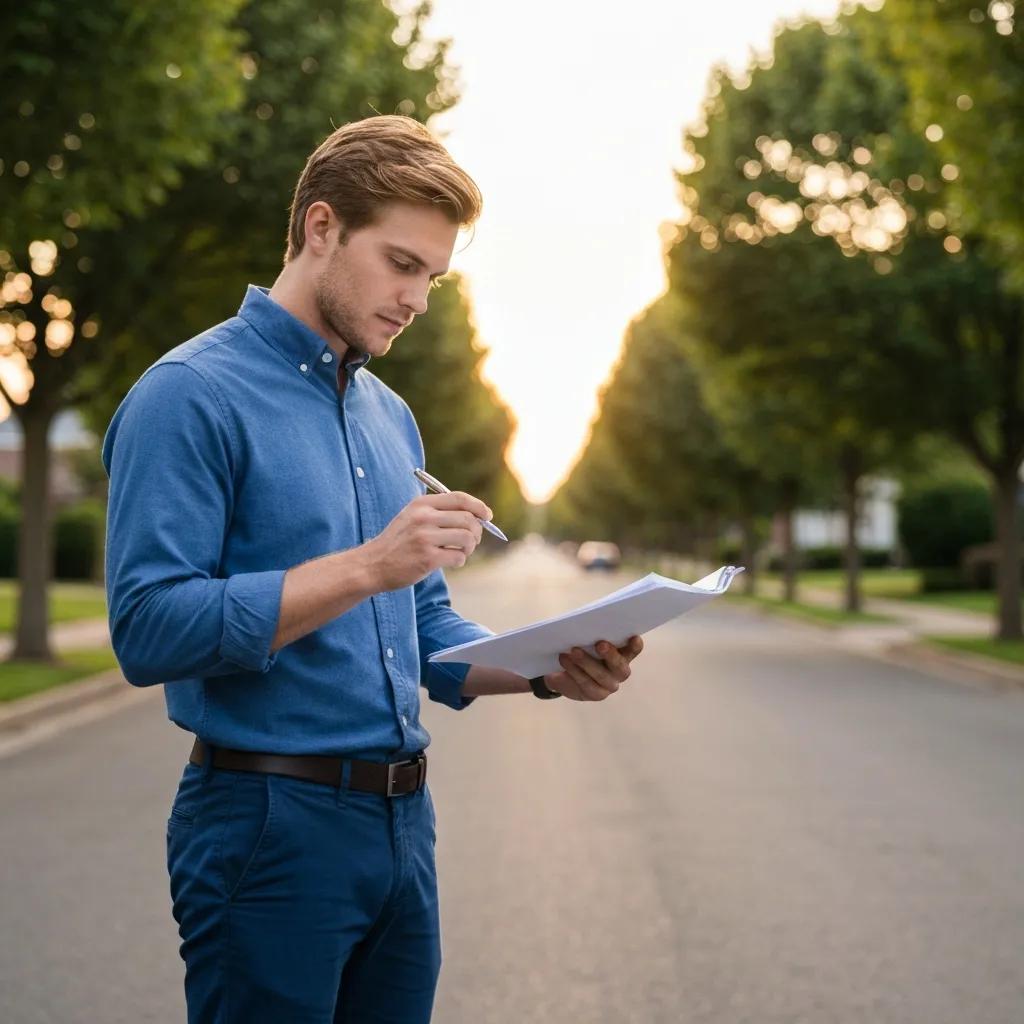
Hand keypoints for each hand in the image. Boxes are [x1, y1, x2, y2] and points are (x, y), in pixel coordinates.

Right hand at [365, 492, 490, 590]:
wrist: (372, 564)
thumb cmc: (398, 542)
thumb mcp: (412, 517)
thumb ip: (439, 512)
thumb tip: (477, 515)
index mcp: (421, 504)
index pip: (459, 498)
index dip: (478, 506)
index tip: (487, 516)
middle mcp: (423, 518)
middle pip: (468, 519)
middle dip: (476, 532)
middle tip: (471, 541)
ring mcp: (425, 538)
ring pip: (467, 538)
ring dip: (469, 548)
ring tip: (460, 552)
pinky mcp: (427, 558)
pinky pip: (458, 557)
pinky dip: (459, 560)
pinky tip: (449, 561)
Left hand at [545, 635, 643, 700]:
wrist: (563, 672)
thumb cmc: (580, 648)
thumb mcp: (586, 639)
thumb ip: (592, 634)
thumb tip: (585, 624)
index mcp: (623, 653)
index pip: (634, 649)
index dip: (635, 645)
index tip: (633, 637)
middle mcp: (620, 670)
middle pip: (620, 665)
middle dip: (610, 654)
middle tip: (599, 644)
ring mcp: (610, 684)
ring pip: (601, 675)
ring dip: (586, 662)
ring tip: (573, 651)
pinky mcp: (597, 694)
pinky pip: (586, 684)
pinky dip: (574, 672)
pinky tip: (564, 662)